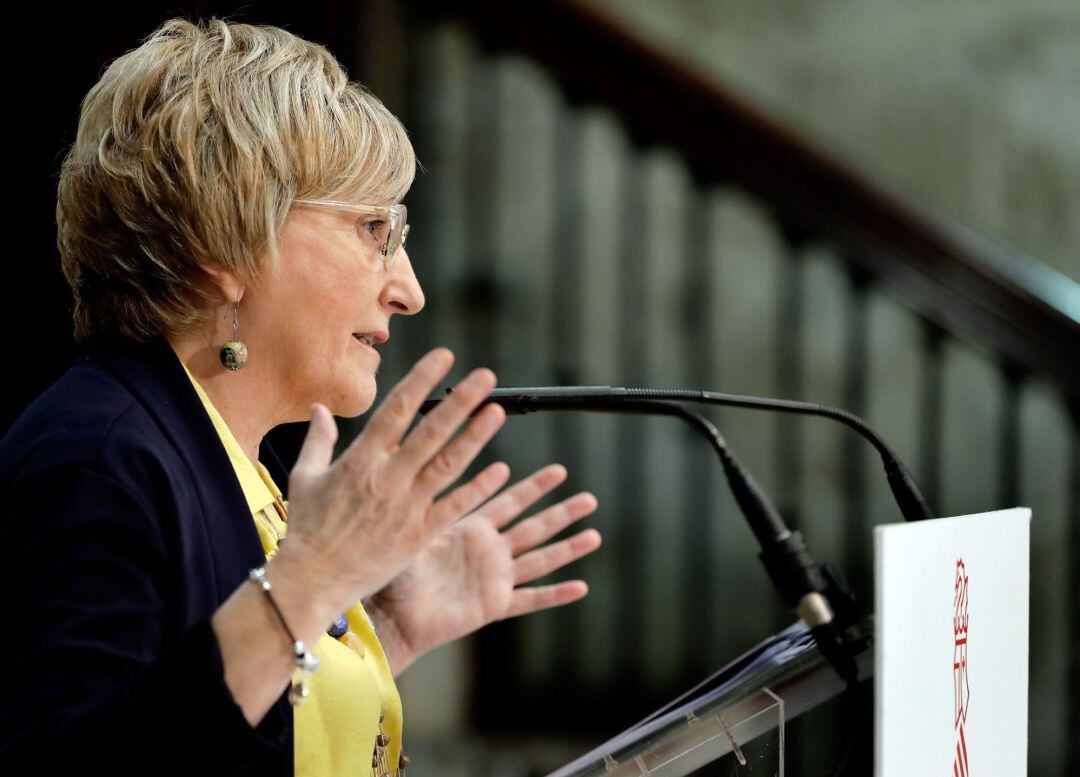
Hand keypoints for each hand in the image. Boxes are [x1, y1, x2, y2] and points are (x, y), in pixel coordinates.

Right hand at [271, 348, 511, 615]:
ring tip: (496, 412)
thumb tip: (319, 408)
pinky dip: (477, 488)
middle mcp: (387, 479)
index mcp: (360, 460)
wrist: (312, 581)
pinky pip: (454, 506)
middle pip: (431, 432)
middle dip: (460, 402)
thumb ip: (318, 440)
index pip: (396, 410)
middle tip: (486, 377)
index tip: (444, 357)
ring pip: (448, 465)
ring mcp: (406, 507)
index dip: (421, 380)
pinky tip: (500, 471)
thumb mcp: (305, 477)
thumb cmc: (307, 529)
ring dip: (475, 437)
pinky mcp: (419, 534)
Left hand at [364, 464, 600, 673]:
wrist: (391, 615)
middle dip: (562, 512)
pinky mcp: (494, 605)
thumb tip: (426, 462)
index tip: (558, 471)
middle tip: (590, 498)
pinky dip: (555, 594)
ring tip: (594, 535)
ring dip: (568, 548)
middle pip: (535, 527)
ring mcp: (494, 579)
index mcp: (470, 529)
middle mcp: (488, 552)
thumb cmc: (393, 571)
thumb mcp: (414, 529)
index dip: (534, 486)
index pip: (510, 501)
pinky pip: (530, 599)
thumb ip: (431, 503)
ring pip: (540, 559)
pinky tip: (580, 587)